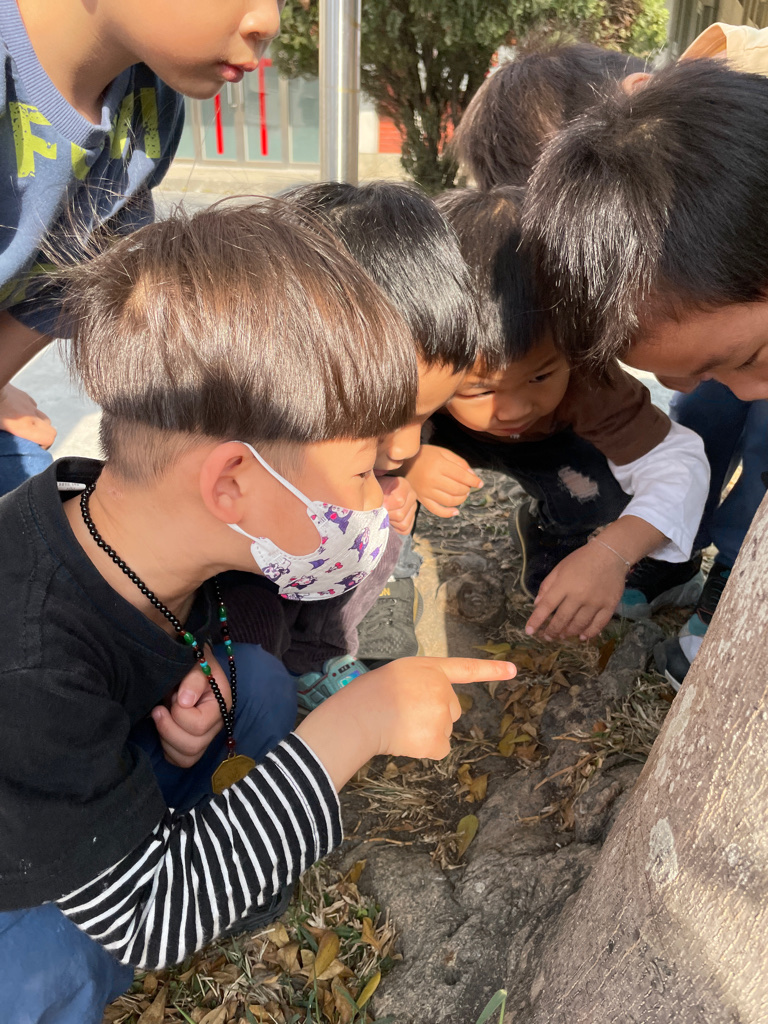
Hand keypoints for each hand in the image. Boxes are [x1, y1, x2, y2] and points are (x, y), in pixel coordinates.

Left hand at [0, 384, 55, 447]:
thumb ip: (6, 439)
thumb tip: (5, 449)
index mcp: (24, 426)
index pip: (49, 438)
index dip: (44, 446)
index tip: (32, 449)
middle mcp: (31, 415)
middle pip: (51, 430)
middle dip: (44, 438)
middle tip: (30, 442)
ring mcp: (28, 404)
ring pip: (44, 418)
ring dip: (39, 426)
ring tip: (24, 428)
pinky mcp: (24, 395)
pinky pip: (33, 407)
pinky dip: (29, 413)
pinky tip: (17, 414)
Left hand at [151, 646, 231, 767]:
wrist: (188, 665)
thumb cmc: (193, 662)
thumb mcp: (196, 662)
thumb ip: (193, 678)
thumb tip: (185, 701)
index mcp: (221, 705)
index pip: (199, 725)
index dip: (179, 714)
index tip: (173, 695)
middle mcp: (216, 725)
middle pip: (193, 746)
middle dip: (168, 728)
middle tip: (159, 708)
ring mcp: (205, 737)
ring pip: (187, 758)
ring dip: (166, 739)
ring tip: (159, 717)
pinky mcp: (192, 743)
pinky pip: (180, 760)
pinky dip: (168, 750)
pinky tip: (162, 730)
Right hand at [295, 656, 515, 789]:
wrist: (360, 715)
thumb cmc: (371, 694)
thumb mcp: (400, 674)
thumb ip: (423, 682)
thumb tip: (434, 708)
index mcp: (431, 669)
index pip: (465, 668)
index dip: (491, 669)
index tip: (514, 670)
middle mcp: (442, 690)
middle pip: (451, 709)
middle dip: (434, 713)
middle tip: (404, 712)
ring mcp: (443, 715)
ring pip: (442, 730)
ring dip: (426, 731)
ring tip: (399, 724)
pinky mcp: (438, 740)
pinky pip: (438, 748)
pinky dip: (425, 748)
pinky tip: (406, 739)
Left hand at [379, 475, 417, 534]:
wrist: (376, 491)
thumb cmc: (374, 489)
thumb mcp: (374, 488)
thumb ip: (377, 496)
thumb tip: (382, 509)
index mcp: (404, 485)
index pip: (399, 501)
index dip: (386, 506)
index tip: (378, 505)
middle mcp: (412, 496)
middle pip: (400, 515)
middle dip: (386, 515)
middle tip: (378, 511)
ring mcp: (413, 508)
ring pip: (403, 524)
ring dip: (390, 522)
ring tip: (383, 515)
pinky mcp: (411, 519)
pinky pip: (405, 530)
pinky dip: (395, 528)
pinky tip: (389, 520)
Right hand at [403, 445, 481, 517]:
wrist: (403, 463)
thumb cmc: (426, 455)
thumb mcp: (443, 452)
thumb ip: (459, 462)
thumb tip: (473, 476)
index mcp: (438, 465)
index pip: (462, 476)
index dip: (473, 481)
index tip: (479, 483)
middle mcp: (432, 479)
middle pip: (457, 489)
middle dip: (467, 489)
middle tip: (468, 487)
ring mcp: (426, 491)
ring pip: (450, 501)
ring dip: (461, 499)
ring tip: (463, 494)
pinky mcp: (421, 499)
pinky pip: (436, 510)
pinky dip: (448, 513)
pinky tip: (456, 511)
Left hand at [524, 541, 627, 640]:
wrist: (610, 554)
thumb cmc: (581, 559)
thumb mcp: (559, 568)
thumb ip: (547, 586)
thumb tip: (537, 604)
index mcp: (564, 585)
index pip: (546, 606)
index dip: (536, 620)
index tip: (529, 631)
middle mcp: (578, 596)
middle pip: (562, 619)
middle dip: (552, 631)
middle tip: (547, 637)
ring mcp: (595, 602)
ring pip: (579, 625)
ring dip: (568, 633)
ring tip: (562, 636)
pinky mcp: (609, 606)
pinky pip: (598, 624)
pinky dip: (589, 633)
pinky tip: (582, 637)